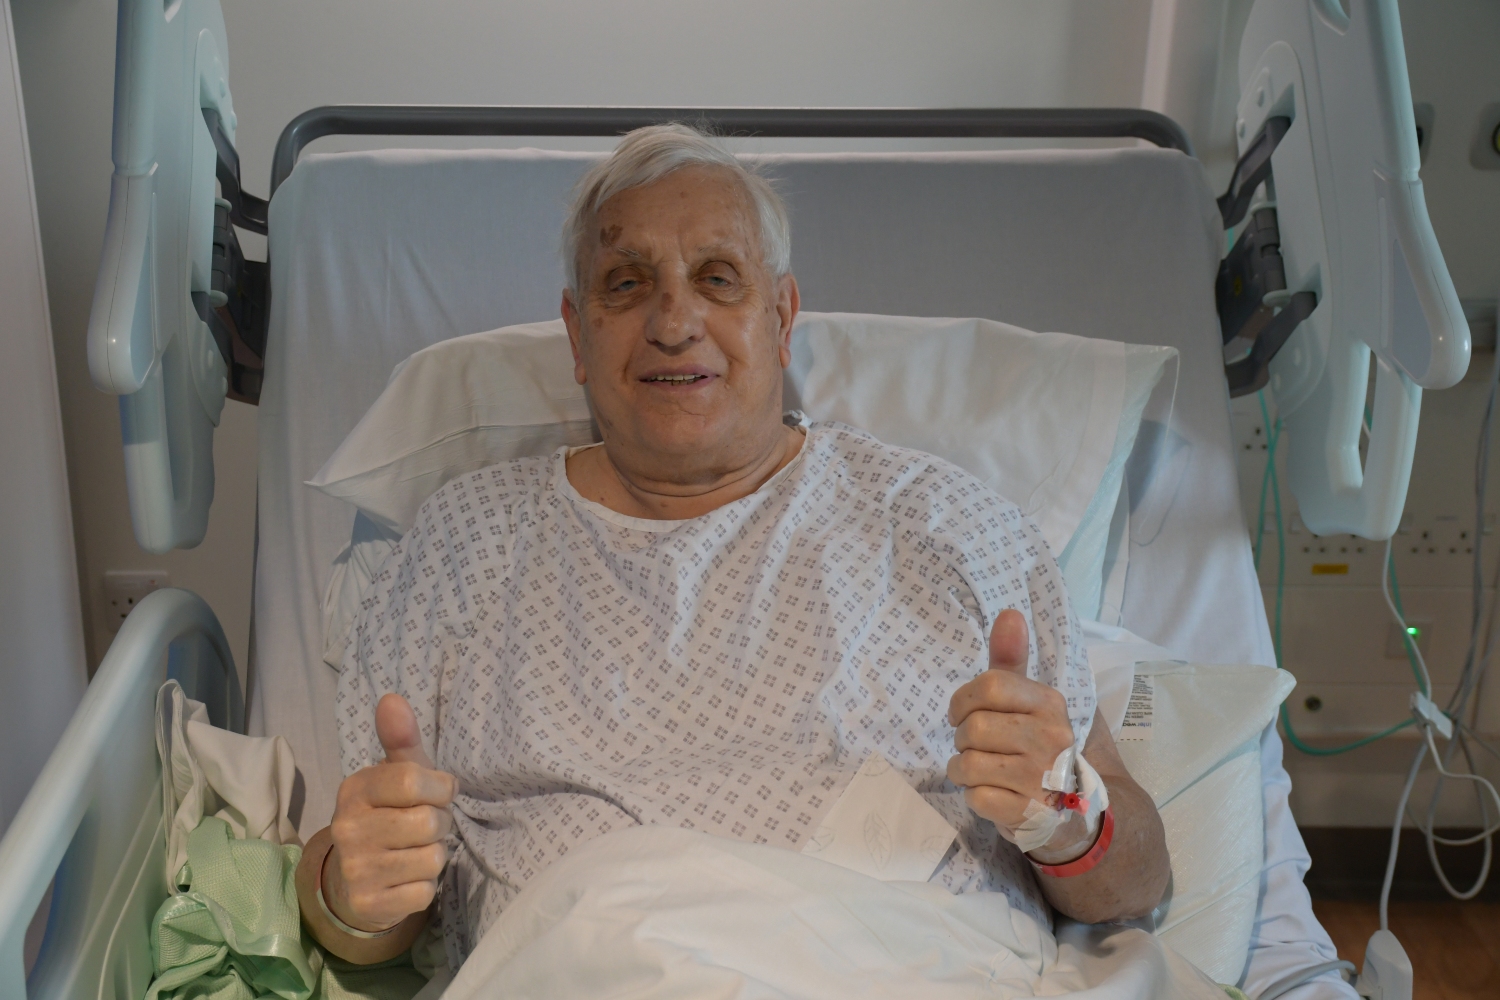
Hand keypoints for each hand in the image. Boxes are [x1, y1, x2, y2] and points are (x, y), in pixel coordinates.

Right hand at [324, 693, 456, 932]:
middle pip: (428, 823)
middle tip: (423, 828)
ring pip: (431, 859)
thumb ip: (401, 738)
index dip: (439, 788)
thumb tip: (392, 698)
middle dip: (439, 824)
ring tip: (414, 851)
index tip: (438, 792)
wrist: (355, 879)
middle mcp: (348, 828)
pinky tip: (406, 879)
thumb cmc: (388, 814)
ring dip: (434, 856)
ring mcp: (355, 869)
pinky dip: (425, 886)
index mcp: (355, 789)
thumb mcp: (397, 774)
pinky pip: (424, 892)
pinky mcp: (368, 903)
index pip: (411, 780)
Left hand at [946, 609, 1075, 833]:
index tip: (963, 713)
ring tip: (982, 770)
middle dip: (963, 739)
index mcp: (1049, 704)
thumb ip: (1011, 659)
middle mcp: (1051, 739)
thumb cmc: (1035, 745)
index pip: (990, 686)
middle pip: (974, 728)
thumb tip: (1009, 612)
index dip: (963, 701)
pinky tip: (992, 793)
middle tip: (979, 747)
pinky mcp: (1030, 814)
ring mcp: (1042, 779)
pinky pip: (977, 798)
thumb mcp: (1026, 700)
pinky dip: (974, 796)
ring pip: (968, 765)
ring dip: (963, 769)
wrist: (1070, 810)